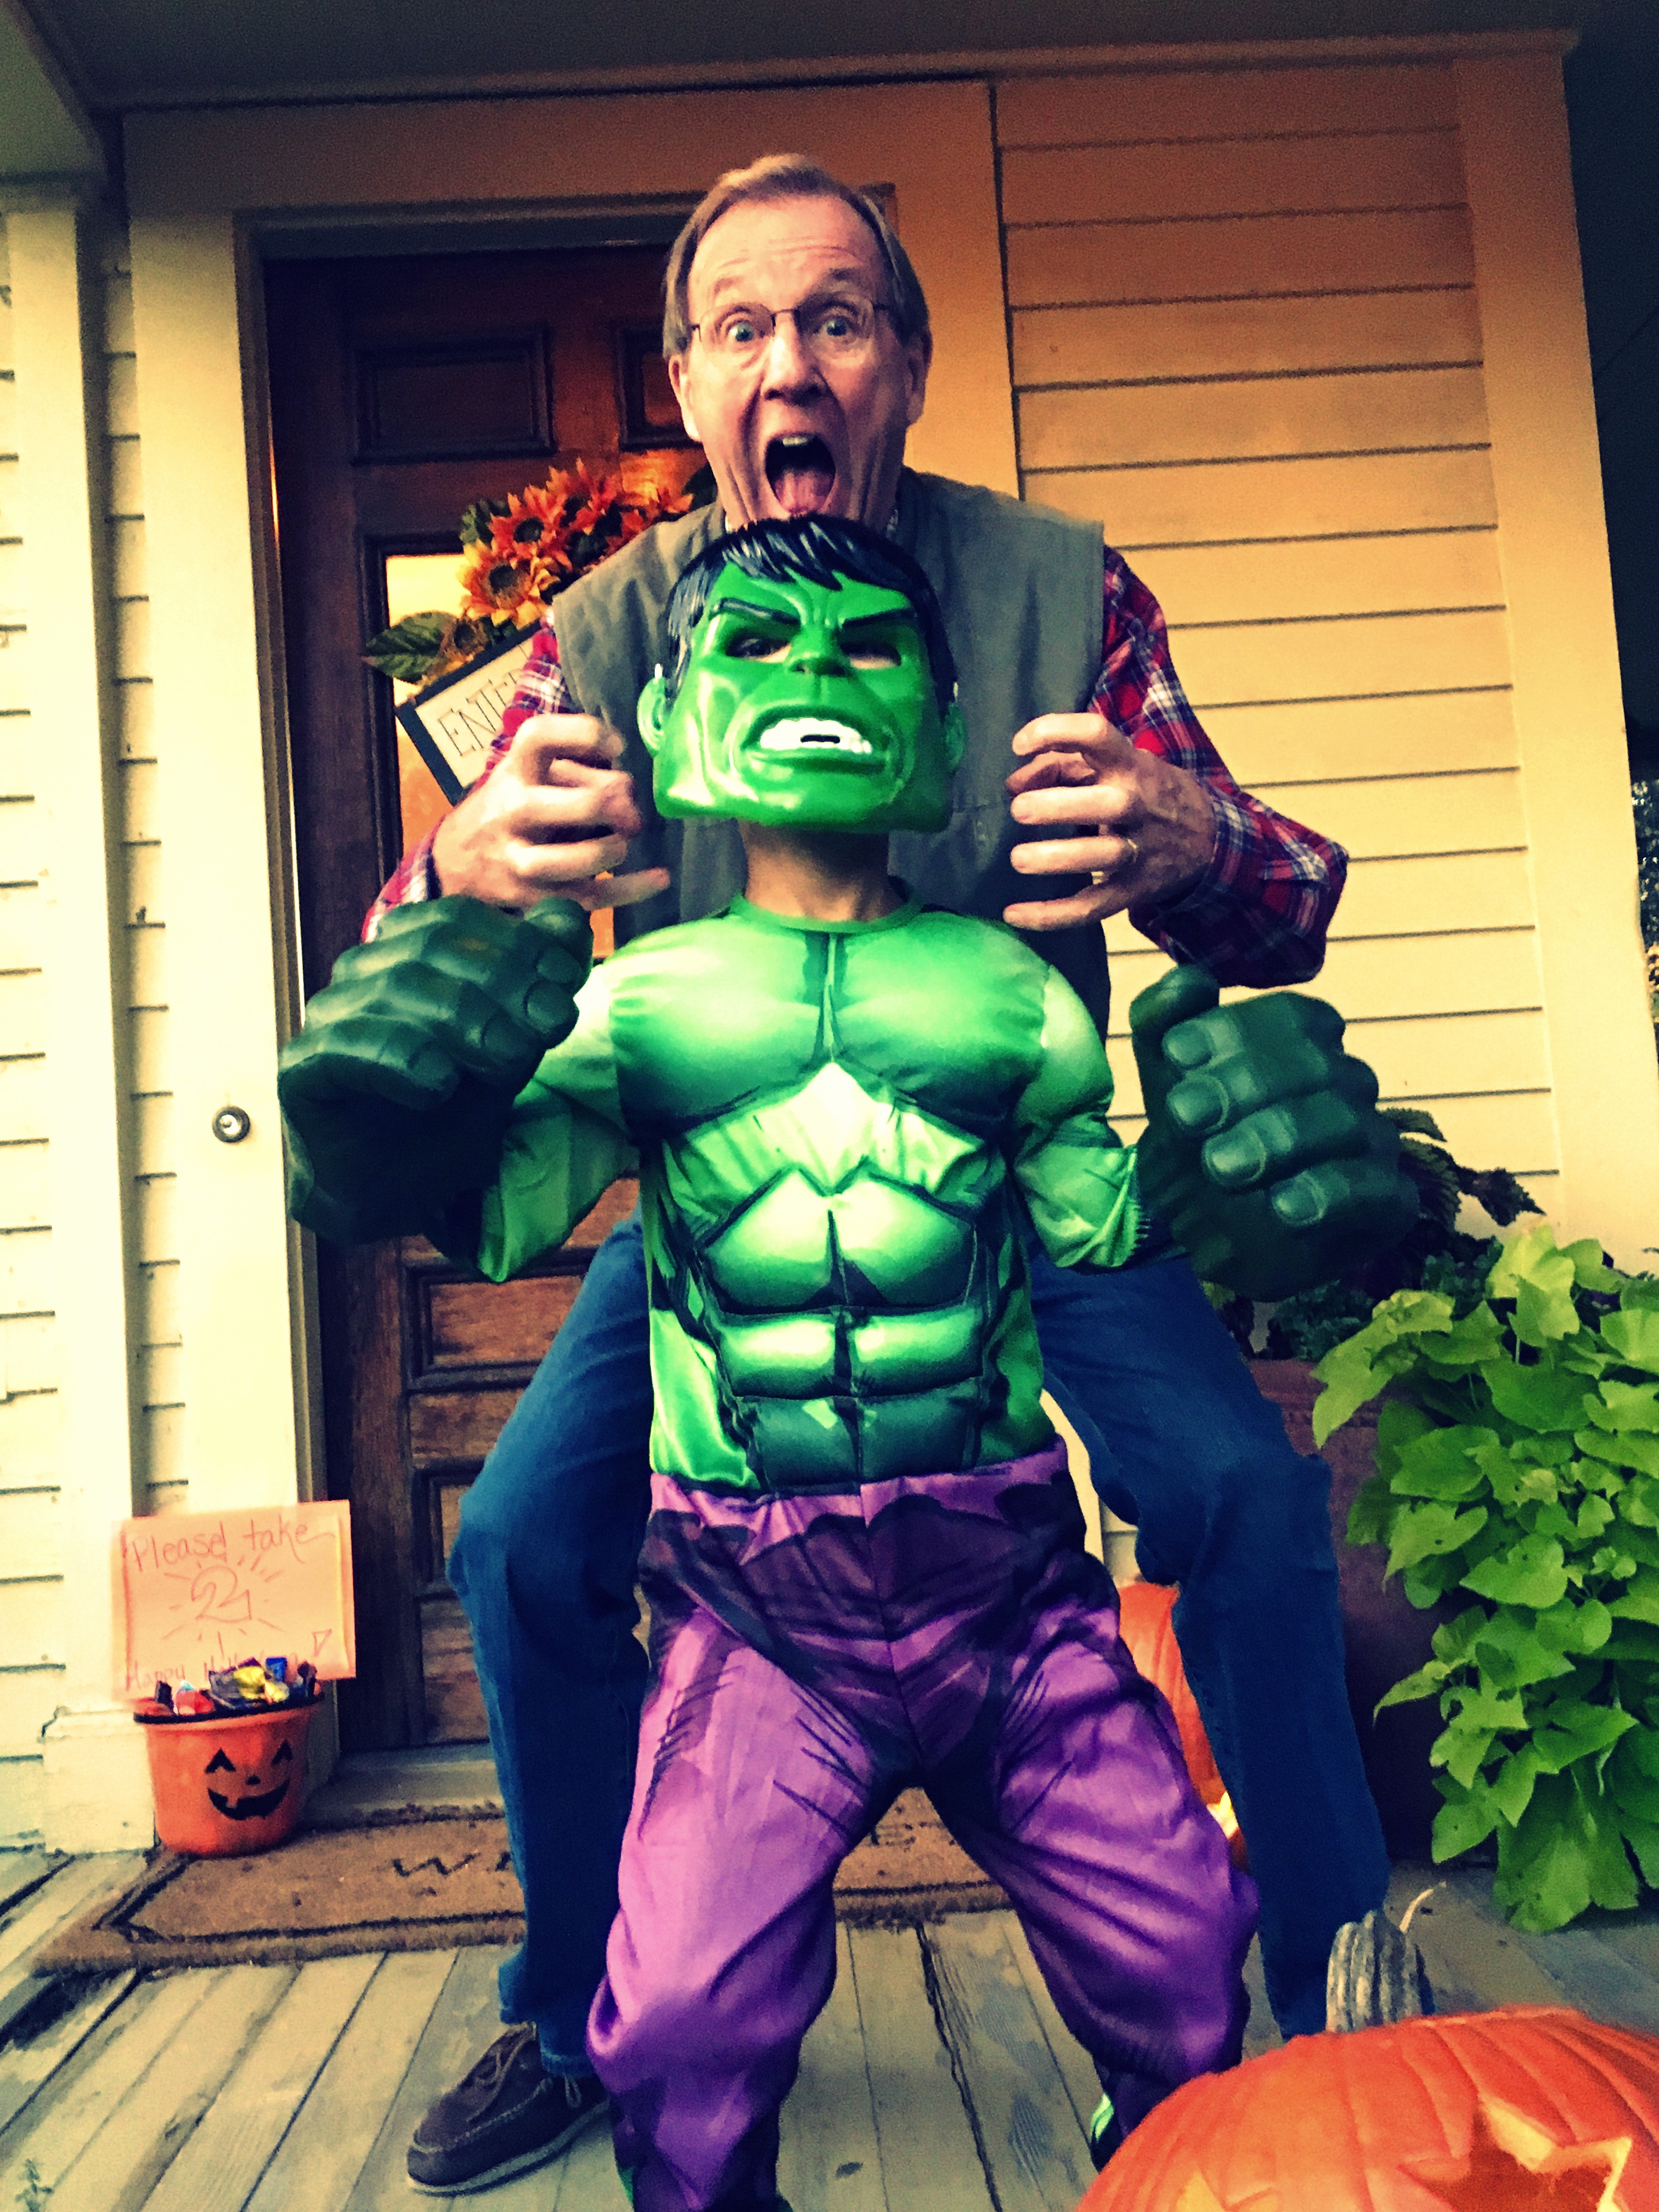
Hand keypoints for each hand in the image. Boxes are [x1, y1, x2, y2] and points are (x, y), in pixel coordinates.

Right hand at [278, 897, 589, 1243]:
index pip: (459, 917)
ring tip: (509, 1062)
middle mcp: (363, 970)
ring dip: (465, 1020)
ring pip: (394, 988)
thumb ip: (539, 985)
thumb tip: (568, 921)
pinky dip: (401, 1059)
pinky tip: (439, 1086)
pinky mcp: (304, 1066)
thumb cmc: (452, 1108)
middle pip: (431, 945)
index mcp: (409, 950)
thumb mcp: (514, 1044)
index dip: (520, 943)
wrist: (397, 1188)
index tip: (568, 985)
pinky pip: (347, 1045)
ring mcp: (328, 1015)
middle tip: (549, 1028)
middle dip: (503, 982)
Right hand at [431, 715, 670, 911]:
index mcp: (515, 770)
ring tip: (624, 844)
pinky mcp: (533, 895)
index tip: (617, 747)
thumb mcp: (529, 775)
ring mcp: (518, 857)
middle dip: (603, 807)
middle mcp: (513, 809)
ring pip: (566, 861)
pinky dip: (629, 889)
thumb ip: (576, 771)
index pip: (539, 737)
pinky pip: (586, 897)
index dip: (584, 736)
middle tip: (628, 812)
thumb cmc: (511, 807)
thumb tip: (628, 789)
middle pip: (559, 804)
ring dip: (606, 852)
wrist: (458, 859)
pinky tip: (659, 878)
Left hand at [1003, 713, 1216, 931]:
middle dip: (1061, 806)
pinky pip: (1093, 907)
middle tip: (1018, 810)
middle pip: (1108, 804)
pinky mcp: (1134, 890)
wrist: (1207, 839)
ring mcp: (1140, 850)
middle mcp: (1138, 805)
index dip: (1056, 732)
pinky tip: (1014, 914)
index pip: (1097, 735)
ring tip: (1017, 859)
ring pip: (1103, 856)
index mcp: (1129, 765)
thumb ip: (1059, 766)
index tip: (1018, 745)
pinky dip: (1053, 915)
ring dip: (1058, 858)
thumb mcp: (1113, 768)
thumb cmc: (1141, 793)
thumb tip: (1013, 784)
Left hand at [1130, 965, 1417, 1299]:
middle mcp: (1346, 1080)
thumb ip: (1164, 1024)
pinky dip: (1328, 1194)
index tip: (1176, 1055)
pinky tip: (1284, 1208)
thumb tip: (1192, 980)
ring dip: (1276, 1139)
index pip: (1288, 1016)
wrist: (1211, 1228)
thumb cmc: (1198, 1138)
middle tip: (1186, 1117)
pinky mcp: (1390, 1199)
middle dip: (1244, 1086)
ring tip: (1220, 1166)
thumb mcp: (1165, 1080)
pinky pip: (1372, 1188)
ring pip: (1340, 1120)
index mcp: (1304, 1042)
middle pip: (1312, 1064)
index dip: (1232, 1031)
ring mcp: (1373, 1138)